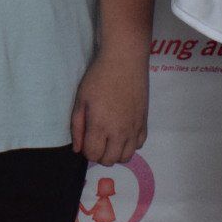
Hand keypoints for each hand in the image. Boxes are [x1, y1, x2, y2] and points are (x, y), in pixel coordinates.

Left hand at [70, 48, 147, 166]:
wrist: (124, 61)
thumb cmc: (98, 77)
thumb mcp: (81, 99)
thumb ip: (78, 126)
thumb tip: (78, 149)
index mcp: (100, 126)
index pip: (93, 155)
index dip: (86, 150)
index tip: (85, 139)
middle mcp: (119, 132)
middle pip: (109, 160)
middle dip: (100, 154)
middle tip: (96, 139)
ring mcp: (134, 128)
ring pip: (126, 156)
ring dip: (115, 152)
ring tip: (110, 138)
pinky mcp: (144, 122)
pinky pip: (139, 145)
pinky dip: (130, 144)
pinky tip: (123, 132)